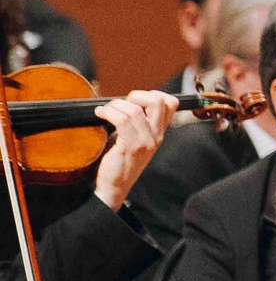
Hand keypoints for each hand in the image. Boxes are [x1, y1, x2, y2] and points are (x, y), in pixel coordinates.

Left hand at [90, 91, 178, 211]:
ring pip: (135, 110)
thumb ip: (137, 122)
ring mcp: (145, 142)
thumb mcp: (134, 139)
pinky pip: (121, 120)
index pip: (171, 103)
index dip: (153, 94)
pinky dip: (108, 112)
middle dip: (136, 95)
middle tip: (121, 103)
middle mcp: (156, 136)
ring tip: (105, 111)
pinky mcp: (130, 147)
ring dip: (115, 105)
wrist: (114, 187)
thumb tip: (125, 101)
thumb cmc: (120, 161)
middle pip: (158, 101)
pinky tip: (100, 114)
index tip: (135, 100)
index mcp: (159, 132)